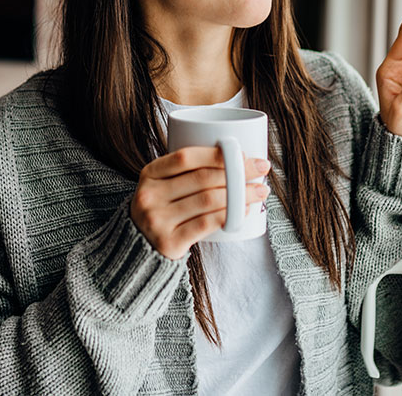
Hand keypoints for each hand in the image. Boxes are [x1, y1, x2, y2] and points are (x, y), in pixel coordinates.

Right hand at [130, 146, 269, 259]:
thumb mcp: (163, 185)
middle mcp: (150, 195)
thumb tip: (237, 157)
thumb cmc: (163, 209)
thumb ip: (187, 171)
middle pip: (202, 178)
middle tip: (261, 169)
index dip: (218, 154)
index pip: (186, 157)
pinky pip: (206, 224)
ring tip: (260, 191)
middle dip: (238, 172)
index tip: (244, 154)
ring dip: (241, 195)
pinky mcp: (169, 242)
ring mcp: (157, 220)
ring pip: (208, 201)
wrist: (139, 247)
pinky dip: (230, 216)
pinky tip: (245, 211)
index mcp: (150, 174)